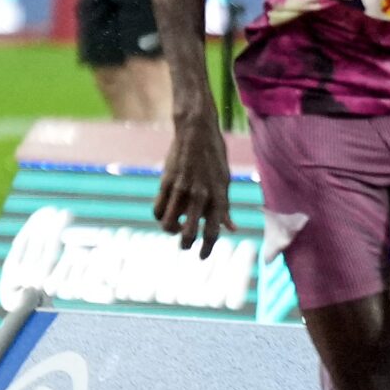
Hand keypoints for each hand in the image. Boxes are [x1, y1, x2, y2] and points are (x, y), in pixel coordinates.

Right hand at [154, 113, 235, 256]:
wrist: (196, 133)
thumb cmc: (214, 158)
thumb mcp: (225, 181)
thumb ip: (225, 207)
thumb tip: (232, 229)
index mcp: (218, 197)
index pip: (213, 231)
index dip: (207, 248)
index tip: (202, 257)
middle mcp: (201, 196)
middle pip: (189, 233)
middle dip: (186, 245)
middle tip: (185, 246)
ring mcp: (181, 190)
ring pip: (168, 224)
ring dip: (171, 232)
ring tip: (175, 230)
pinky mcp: (166, 183)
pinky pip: (157, 209)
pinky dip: (160, 216)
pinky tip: (166, 214)